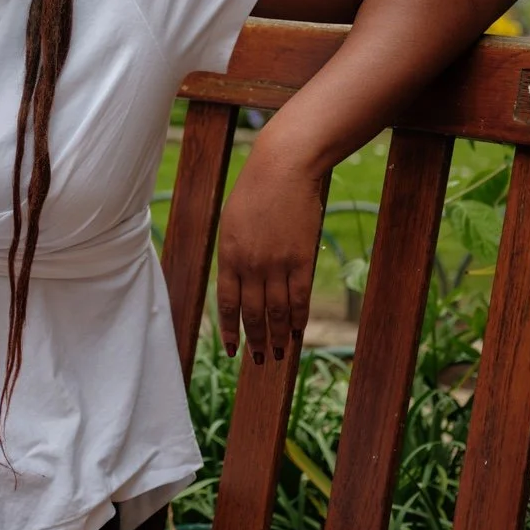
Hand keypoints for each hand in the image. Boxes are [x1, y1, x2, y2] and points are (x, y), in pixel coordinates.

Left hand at [214, 143, 322, 365]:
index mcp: (229, 256)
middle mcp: (251, 265)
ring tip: (279, 353)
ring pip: (277, 311)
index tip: (232, 350)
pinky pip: (299, 298)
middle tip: (260, 360)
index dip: (231, 330)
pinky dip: (298, 318)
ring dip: (277, 336)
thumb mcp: (232, 224)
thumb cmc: (254, 193)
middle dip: (255, 340)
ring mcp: (277, 264)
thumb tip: (241, 285)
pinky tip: (297, 331)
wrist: (282, 169)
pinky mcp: (301, 259)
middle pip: (253, 313)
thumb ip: (235, 255)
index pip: (228, 304)